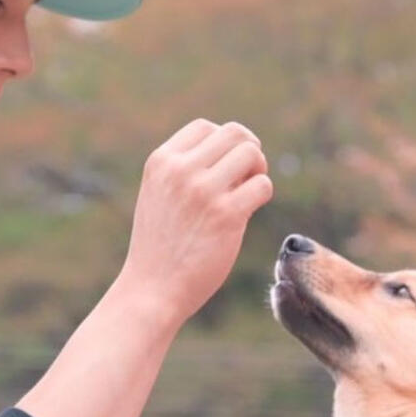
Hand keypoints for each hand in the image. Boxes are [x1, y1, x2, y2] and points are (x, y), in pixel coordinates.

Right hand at [120, 119, 273, 326]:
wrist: (152, 289)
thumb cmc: (160, 246)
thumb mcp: (159, 194)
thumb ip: (185, 169)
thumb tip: (235, 150)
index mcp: (162, 161)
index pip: (205, 127)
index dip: (223, 143)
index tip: (225, 168)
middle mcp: (181, 170)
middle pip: (234, 133)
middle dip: (248, 151)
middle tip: (246, 177)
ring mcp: (204, 191)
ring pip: (251, 153)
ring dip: (258, 170)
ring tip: (247, 193)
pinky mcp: (227, 215)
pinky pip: (263, 185)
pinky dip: (263, 194)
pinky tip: (249, 211)